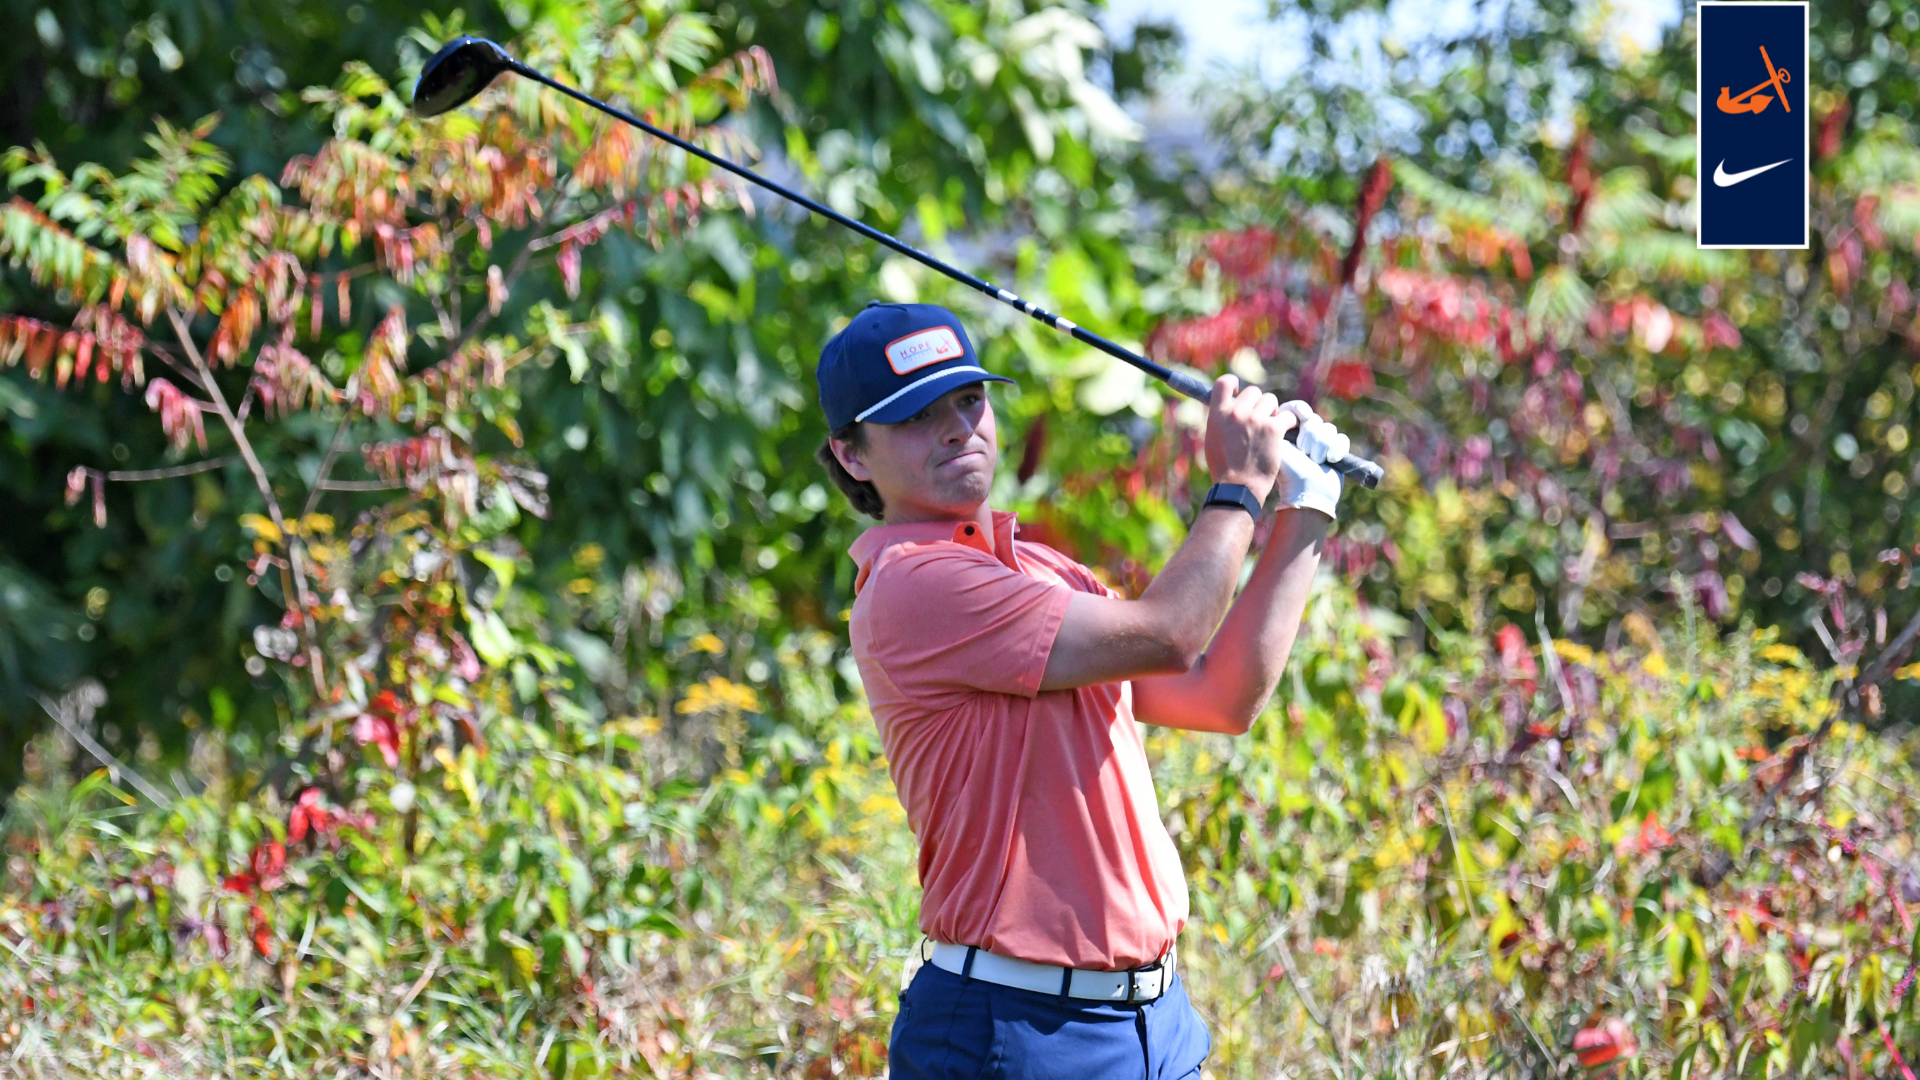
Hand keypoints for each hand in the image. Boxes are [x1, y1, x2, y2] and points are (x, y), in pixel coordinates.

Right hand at [1203, 375, 1288, 503]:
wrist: (1238, 487)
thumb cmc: (1224, 468)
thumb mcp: (1212, 438)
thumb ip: (1220, 419)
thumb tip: (1228, 406)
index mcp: (1218, 413)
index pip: (1224, 382)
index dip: (1234, 383)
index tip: (1239, 392)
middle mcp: (1236, 412)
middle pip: (1254, 391)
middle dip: (1258, 403)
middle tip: (1259, 419)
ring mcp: (1256, 420)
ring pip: (1271, 400)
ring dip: (1273, 412)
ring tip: (1269, 428)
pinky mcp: (1273, 429)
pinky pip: (1288, 415)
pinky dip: (1288, 422)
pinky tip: (1284, 431)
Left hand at [1273, 400, 1346, 520]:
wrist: (1308, 492)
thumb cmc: (1289, 473)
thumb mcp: (1278, 447)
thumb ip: (1277, 426)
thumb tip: (1281, 411)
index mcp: (1290, 431)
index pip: (1296, 409)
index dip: (1300, 411)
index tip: (1302, 417)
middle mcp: (1306, 434)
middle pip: (1314, 419)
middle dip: (1310, 437)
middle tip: (1304, 452)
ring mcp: (1322, 442)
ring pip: (1329, 429)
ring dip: (1322, 446)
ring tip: (1315, 461)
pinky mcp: (1337, 449)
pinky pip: (1341, 439)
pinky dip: (1337, 449)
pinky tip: (1330, 460)